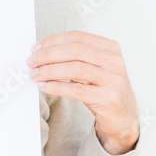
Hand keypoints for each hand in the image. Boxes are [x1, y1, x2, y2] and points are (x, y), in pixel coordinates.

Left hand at [27, 30, 138, 154]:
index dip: (53, 41)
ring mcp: (113, 79)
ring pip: (74, 69)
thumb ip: (75, 59)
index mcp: (110, 48)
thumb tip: (42, 54)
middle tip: (31, 61)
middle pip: (75, 50)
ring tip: (35, 74)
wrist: (124, 118)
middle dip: (48, 55)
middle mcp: (114, 61)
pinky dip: (56, 87)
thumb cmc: (104, 91)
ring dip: (50, 71)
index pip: (77, 37)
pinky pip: (76, 90)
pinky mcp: (108, 98)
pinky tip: (44, 86)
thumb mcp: (94, 69)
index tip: (36, 48)